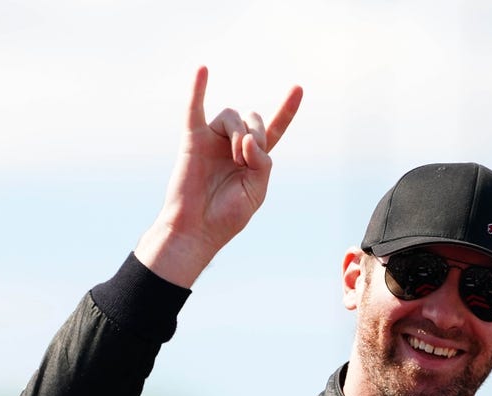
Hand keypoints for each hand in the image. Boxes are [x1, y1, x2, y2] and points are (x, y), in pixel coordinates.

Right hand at [136, 66, 303, 286]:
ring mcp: (212, 140)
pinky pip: (194, 108)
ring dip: (239, 133)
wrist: (197, 229)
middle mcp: (233, 145)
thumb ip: (263, 162)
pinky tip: (203, 70)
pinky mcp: (192, 140)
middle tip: (248, 157)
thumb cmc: (226, 215)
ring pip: (233, 116)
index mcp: (253, 159)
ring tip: (235, 157)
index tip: (298, 88)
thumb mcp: (257, 190)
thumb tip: (249, 139)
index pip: (275, 129)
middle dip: (258, 133)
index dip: (287, 110)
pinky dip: (198, 88)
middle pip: (254, 119)